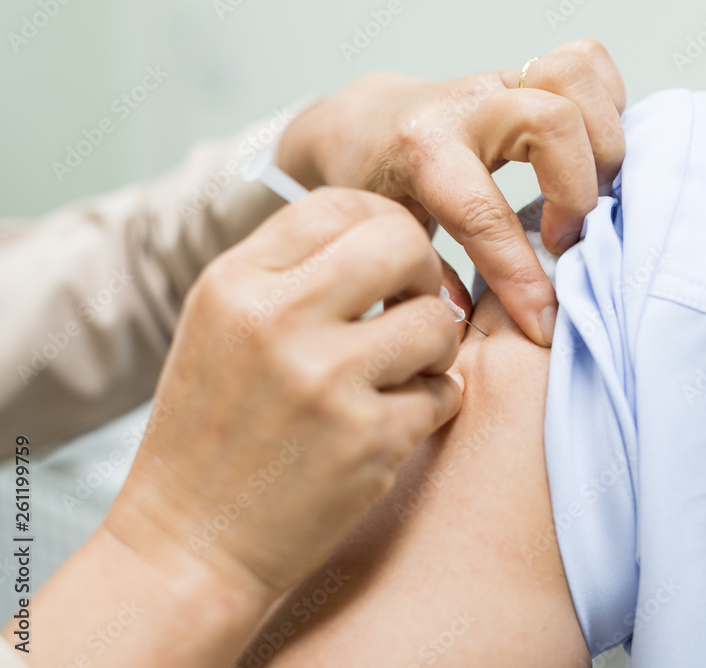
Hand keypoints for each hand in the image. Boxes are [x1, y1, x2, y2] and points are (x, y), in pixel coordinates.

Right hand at [104, 189, 462, 597]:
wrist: (188, 546)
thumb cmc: (209, 436)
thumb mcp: (221, 329)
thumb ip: (289, 273)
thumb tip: (384, 233)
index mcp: (235, 283)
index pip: (340, 204)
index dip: (382, 226)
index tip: (391, 264)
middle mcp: (277, 319)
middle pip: (400, 241)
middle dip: (424, 272)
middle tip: (412, 308)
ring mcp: (326, 380)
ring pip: (437, 319)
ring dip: (435, 347)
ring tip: (403, 373)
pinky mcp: (368, 440)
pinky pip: (444, 392)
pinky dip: (430, 405)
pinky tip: (392, 423)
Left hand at [279, 39, 626, 345]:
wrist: (363, 123)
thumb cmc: (375, 182)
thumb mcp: (388, 235)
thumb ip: (428, 280)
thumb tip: (468, 324)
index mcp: (420, 151)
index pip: (483, 214)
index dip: (521, 276)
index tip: (543, 321)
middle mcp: (465, 105)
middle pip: (553, 122)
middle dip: (577, 192)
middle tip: (565, 240)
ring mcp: (499, 80)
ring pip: (575, 79)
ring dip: (602, 141)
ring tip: (588, 195)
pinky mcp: (525, 71)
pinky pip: (587, 62)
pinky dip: (606, 104)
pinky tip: (592, 151)